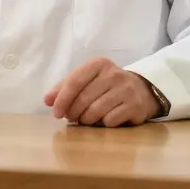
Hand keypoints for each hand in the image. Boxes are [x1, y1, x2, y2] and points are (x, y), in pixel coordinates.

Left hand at [44, 57, 158, 127]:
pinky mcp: (135, 106)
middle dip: (73, 112)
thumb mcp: (87, 80)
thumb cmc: (106, 86)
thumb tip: (47, 100)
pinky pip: (110, 120)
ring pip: (96, 111)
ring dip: (86, 120)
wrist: (142, 91)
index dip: (62, 99)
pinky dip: (102, 124)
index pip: (75, 81)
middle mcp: (114, 74)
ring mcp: (126, 89)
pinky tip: (103, 121)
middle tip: (70, 118)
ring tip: (85, 120)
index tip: (56, 112)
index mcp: (98, 64)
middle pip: (84, 98)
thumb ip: (65, 88)